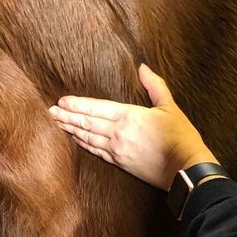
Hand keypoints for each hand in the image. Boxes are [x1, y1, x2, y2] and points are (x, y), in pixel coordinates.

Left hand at [48, 64, 217, 190]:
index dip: (77, 104)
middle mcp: (117, 133)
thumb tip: (143, 68)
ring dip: (71, 129)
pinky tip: (75, 139)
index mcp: (128, 116)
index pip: (95, 108)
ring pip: (87, 138)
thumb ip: (154, 86)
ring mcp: (116, 150)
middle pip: (86, 123)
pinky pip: (96, 151)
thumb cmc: (180, 136)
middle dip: (67, 116)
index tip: (62, 101)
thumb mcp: (169, 107)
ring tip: (57, 123)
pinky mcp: (120, 162)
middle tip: (51, 111)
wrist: (185, 168)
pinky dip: (83, 144)